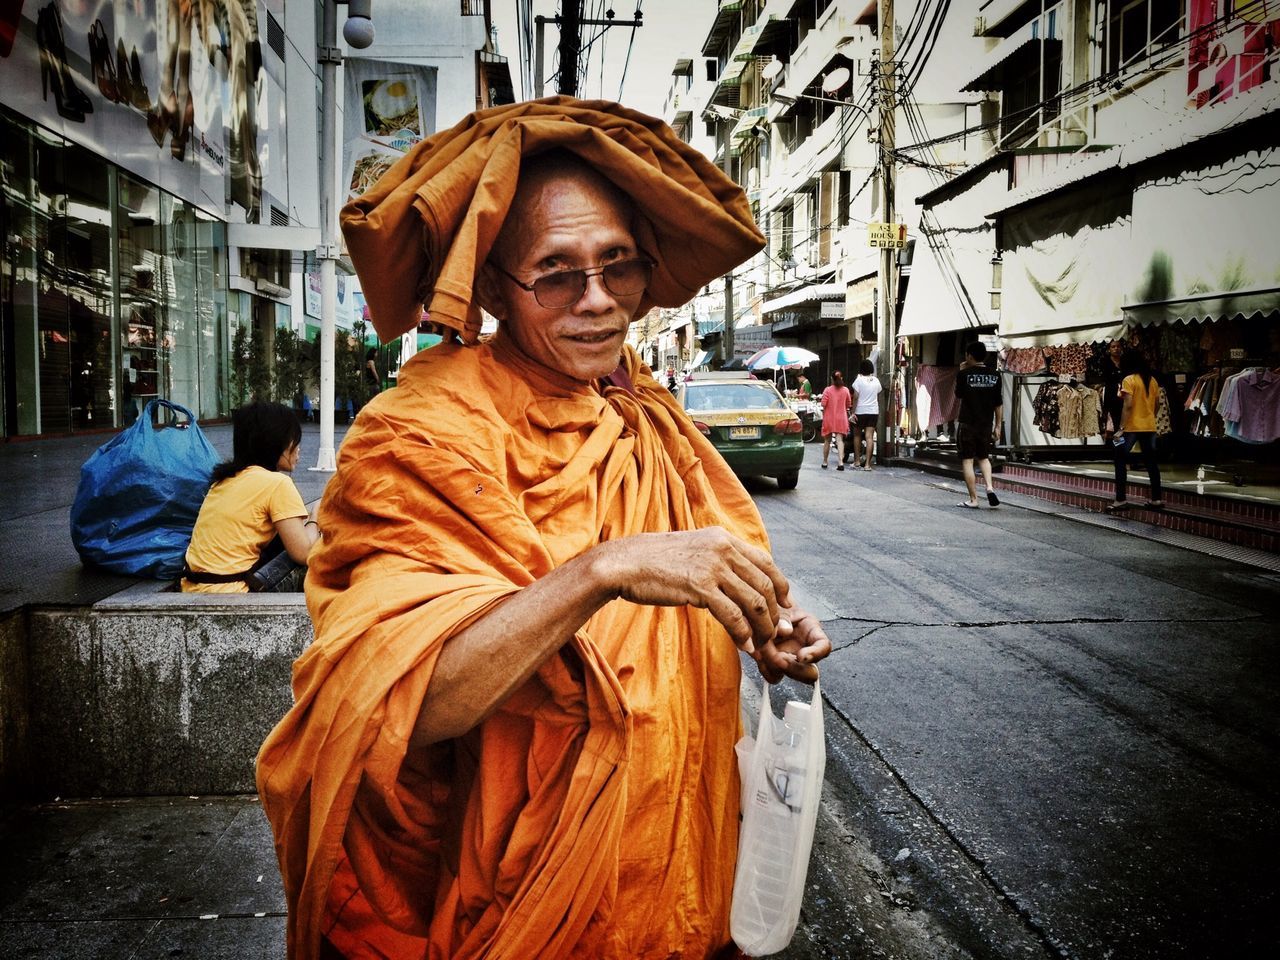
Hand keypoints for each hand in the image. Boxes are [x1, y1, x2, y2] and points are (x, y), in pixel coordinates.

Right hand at [597, 527, 790, 655]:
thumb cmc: (655, 561)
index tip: (785, 605)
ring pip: (754, 602)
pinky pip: (733, 615)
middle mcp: (723, 549)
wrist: (625, 563)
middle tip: (776, 632)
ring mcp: (713, 567)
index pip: (766, 561)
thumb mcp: (693, 550)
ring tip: (762, 643)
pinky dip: (743, 634)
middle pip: (765, 584)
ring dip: (763, 627)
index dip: (781, 586)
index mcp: (723, 538)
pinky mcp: (700, 587)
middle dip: (775, 612)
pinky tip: (744, 645)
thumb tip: (736, 581)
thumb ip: (717, 561)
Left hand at [752, 605, 830, 683]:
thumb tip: (786, 630)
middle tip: (779, 658)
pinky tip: (758, 653)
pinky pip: (772, 676)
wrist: (760, 612)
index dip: (816, 654)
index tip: (801, 656)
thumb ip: (783, 617)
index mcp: (811, 632)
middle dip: (794, 669)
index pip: (824, 647)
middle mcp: (803, 650)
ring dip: (772, 664)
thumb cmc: (775, 606)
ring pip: (788, 675)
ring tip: (762, 648)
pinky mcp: (774, 666)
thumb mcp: (781, 606)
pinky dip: (763, 667)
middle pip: (810, 673)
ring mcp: (789, 661)